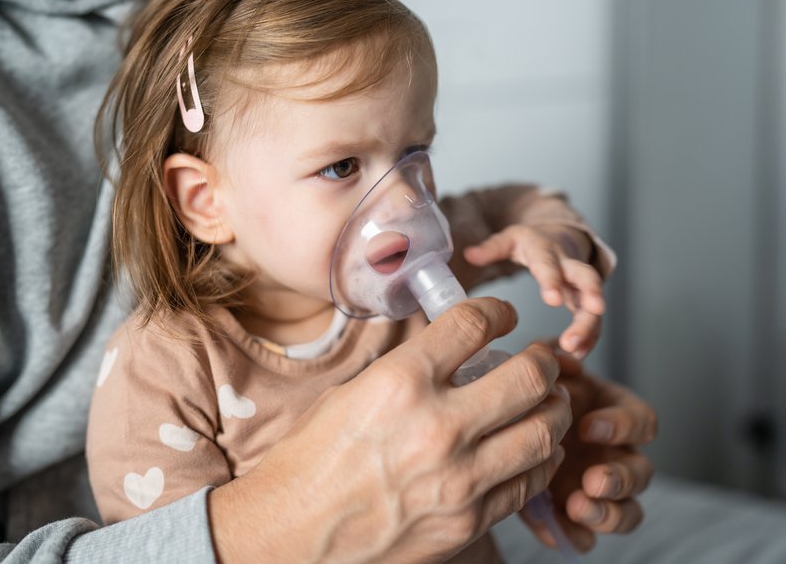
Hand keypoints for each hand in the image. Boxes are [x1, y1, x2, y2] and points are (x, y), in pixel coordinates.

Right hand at [209, 299, 572, 563]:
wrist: (293, 536)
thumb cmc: (309, 464)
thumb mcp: (348, 396)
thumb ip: (404, 373)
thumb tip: (446, 355)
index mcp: (399, 383)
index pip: (473, 325)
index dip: (497, 310)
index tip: (503, 315)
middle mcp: (437, 426)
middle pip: (528, 376)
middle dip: (544, 360)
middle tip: (541, 359)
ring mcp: (458, 479)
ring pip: (543, 431)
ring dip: (553, 410)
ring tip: (546, 403)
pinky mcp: (468, 521)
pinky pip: (529, 483)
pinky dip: (540, 459)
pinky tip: (533, 449)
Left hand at [464, 225, 604, 358]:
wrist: (561, 238)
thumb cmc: (532, 243)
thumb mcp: (511, 239)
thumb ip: (492, 248)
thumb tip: (469, 254)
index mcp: (546, 251)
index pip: (550, 264)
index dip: (552, 280)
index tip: (552, 300)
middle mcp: (569, 265)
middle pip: (586, 280)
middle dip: (590, 298)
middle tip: (589, 317)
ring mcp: (581, 284)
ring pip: (593, 304)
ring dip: (589, 326)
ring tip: (575, 349)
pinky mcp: (586, 300)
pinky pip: (593, 320)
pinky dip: (588, 337)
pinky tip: (578, 355)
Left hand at [521, 349, 656, 552]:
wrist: (492, 430)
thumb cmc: (526, 394)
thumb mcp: (538, 373)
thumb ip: (553, 360)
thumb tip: (561, 352)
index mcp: (611, 414)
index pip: (642, 421)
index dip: (622, 425)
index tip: (587, 426)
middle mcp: (614, 453)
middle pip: (642, 472)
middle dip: (620, 478)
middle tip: (592, 479)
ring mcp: (598, 488)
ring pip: (628, 511)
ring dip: (607, 512)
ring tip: (577, 506)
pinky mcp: (576, 515)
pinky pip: (588, 536)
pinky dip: (574, 535)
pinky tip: (553, 529)